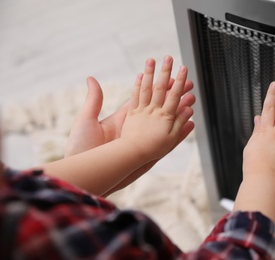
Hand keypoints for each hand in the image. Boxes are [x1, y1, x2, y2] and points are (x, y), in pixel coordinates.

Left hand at [65, 73, 193, 156]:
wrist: (87, 176)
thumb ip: (94, 100)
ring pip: (166, 125)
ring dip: (181, 112)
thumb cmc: (82, 149)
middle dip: (174, 96)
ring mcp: (142, 144)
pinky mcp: (147, 157)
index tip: (169, 77)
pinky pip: (168, 144)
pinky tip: (190, 124)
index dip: (158, 88)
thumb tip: (91, 78)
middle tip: (187, 84)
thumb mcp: (87, 120)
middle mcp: (135, 130)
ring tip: (192, 100)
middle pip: (159, 110)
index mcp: (122, 120)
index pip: (144, 100)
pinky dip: (180, 134)